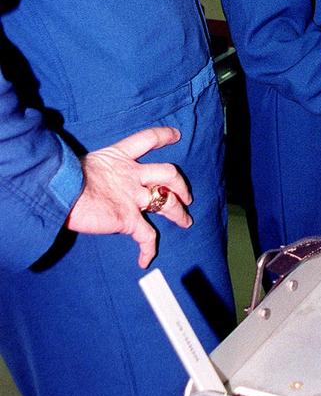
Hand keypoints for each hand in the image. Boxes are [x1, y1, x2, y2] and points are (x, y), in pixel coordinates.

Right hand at [65, 126, 192, 268]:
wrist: (58, 190)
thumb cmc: (61, 177)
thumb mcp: (79, 165)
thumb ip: (91, 171)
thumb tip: (80, 178)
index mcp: (118, 157)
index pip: (147, 139)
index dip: (163, 136)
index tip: (176, 135)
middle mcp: (130, 174)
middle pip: (168, 173)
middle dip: (181, 185)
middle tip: (187, 196)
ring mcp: (132, 196)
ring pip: (166, 202)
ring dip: (179, 213)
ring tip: (186, 222)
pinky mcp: (128, 218)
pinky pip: (146, 235)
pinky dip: (148, 249)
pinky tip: (144, 260)